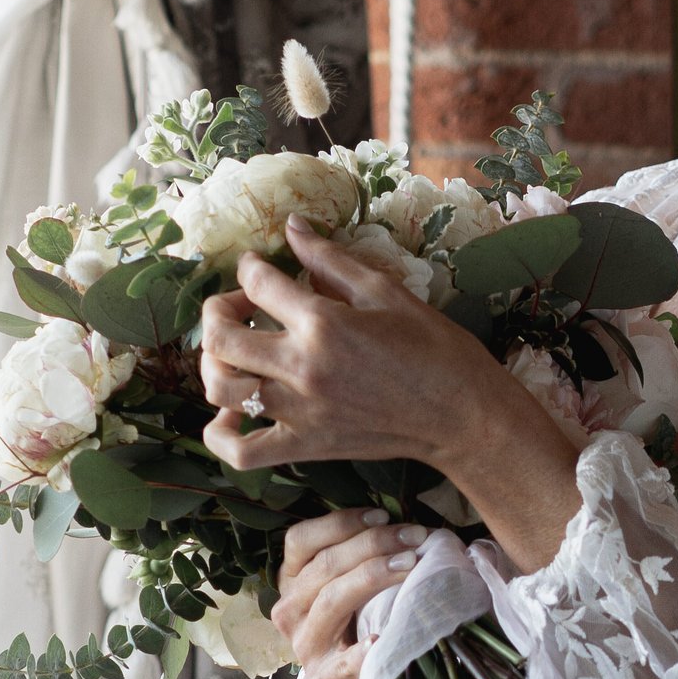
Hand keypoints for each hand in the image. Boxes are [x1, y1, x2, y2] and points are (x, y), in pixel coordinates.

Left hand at [199, 222, 586, 570]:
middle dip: (218, 312)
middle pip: (221, 338)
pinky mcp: (305, 447)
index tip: (260, 266)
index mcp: (324, 322)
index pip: (258, 282)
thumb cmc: (435, 349)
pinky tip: (229, 416)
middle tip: (240, 308)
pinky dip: (221, 436)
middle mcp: (303, 368)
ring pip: (221, 390)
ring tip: (234, 354)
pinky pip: (241, 452)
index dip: (251, 267)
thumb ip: (331, 260)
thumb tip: (293, 226)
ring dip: (214, 365)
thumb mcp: (386, 292)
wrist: (463, 416)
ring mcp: (300, 412)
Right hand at [273, 511, 433, 678]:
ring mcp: (303, 648)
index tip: (383, 514)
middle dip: (373, 544)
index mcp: (291, 582)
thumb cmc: (358, 629)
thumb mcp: (351, 590)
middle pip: (324, 566)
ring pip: (332, 600)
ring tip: (411, 566)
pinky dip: (362, 651)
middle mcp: (288, 611)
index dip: (340, 523)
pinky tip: (382, 637)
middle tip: (415, 536)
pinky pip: (342, 663)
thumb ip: (362, 557)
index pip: (300, 540)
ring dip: (374, 576)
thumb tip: (411, 527)